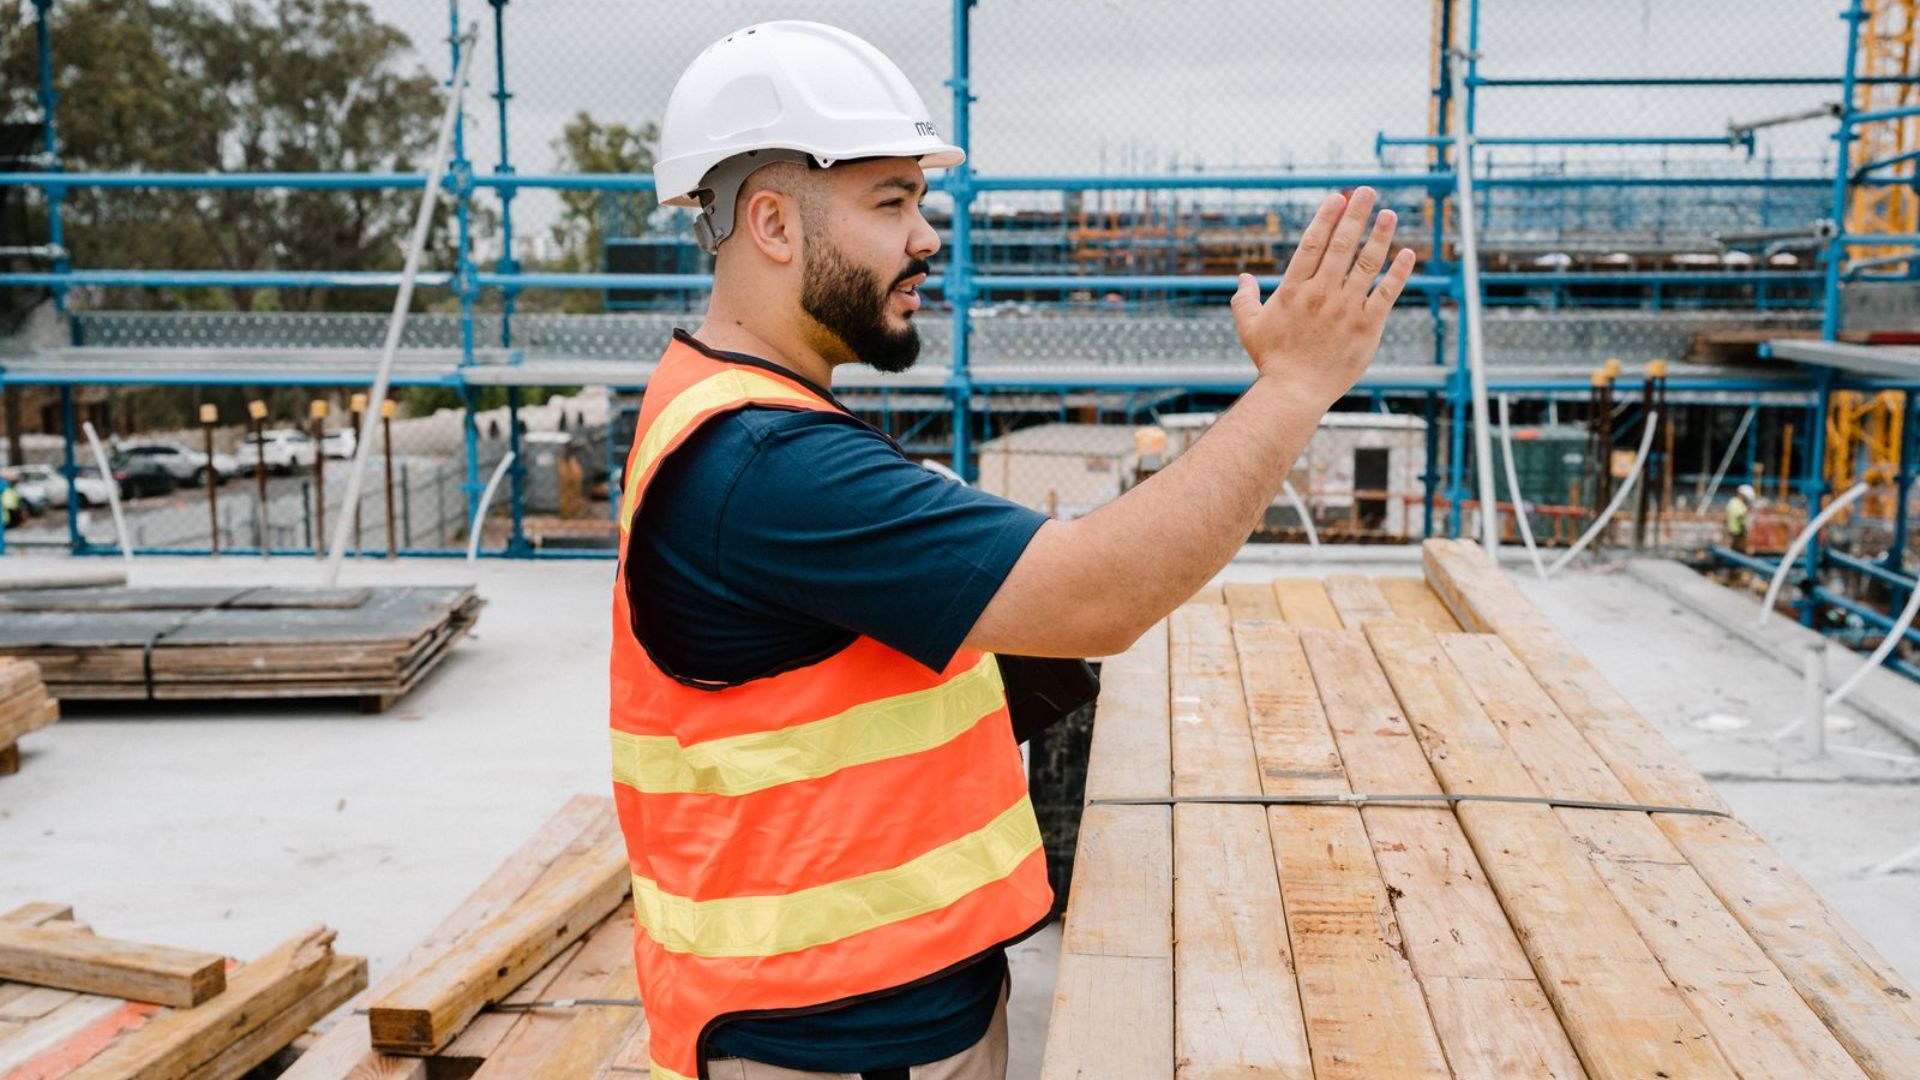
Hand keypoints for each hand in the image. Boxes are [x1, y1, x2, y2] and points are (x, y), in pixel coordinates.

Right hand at [1229, 187, 1415, 408]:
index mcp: (1294, 290)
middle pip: (1342, 245)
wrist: (1295, 392)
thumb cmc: (1272, 361)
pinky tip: (1407, 253)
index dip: (1327, 217)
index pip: (1313, 244)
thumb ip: (1244, 299)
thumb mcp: (1249, 327)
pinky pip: (1386, 293)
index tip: (1338, 198)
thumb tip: (1242, 278)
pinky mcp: (1367, 326)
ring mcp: (1346, 309)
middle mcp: (1321, 293)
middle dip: (1356, 215)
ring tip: (1389, 214)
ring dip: (1379, 235)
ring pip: (1367, 263)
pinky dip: (1399, 272)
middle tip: (1367, 192)